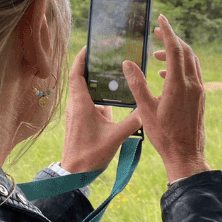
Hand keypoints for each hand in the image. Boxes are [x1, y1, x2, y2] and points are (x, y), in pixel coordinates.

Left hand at [60, 46, 141, 173]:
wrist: (75, 174)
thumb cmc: (90, 156)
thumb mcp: (115, 138)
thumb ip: (132, 122)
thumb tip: (147, 109)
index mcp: (81, 105)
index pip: (76, 74)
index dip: (81, 58)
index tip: (89, 47)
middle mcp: (76, 105)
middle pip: (81, 78)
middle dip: (93, 66)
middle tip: (107, 55)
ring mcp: (76, 113)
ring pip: (86, 91)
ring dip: (97, 81)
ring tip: (113, 72)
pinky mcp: (79, 120)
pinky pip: (88, 102)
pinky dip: (98, 95)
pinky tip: (112, 96)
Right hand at [122, 15, 209, 181]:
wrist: (186, 155)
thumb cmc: (164, 135)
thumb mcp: (145, 109)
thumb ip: (137, 84)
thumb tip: (127, 63)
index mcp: (178, 84)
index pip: (174, 49)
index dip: (167, 32)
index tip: (161, 19)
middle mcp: (192, 84)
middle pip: (185, 51)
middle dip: (171, 40)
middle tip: (156, 34)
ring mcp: (199, 90)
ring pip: (190, 62)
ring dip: (175, 54)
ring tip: (156, 57)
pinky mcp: (200, 98)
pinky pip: (192, 73)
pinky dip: (180, 67)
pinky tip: (165, 76)